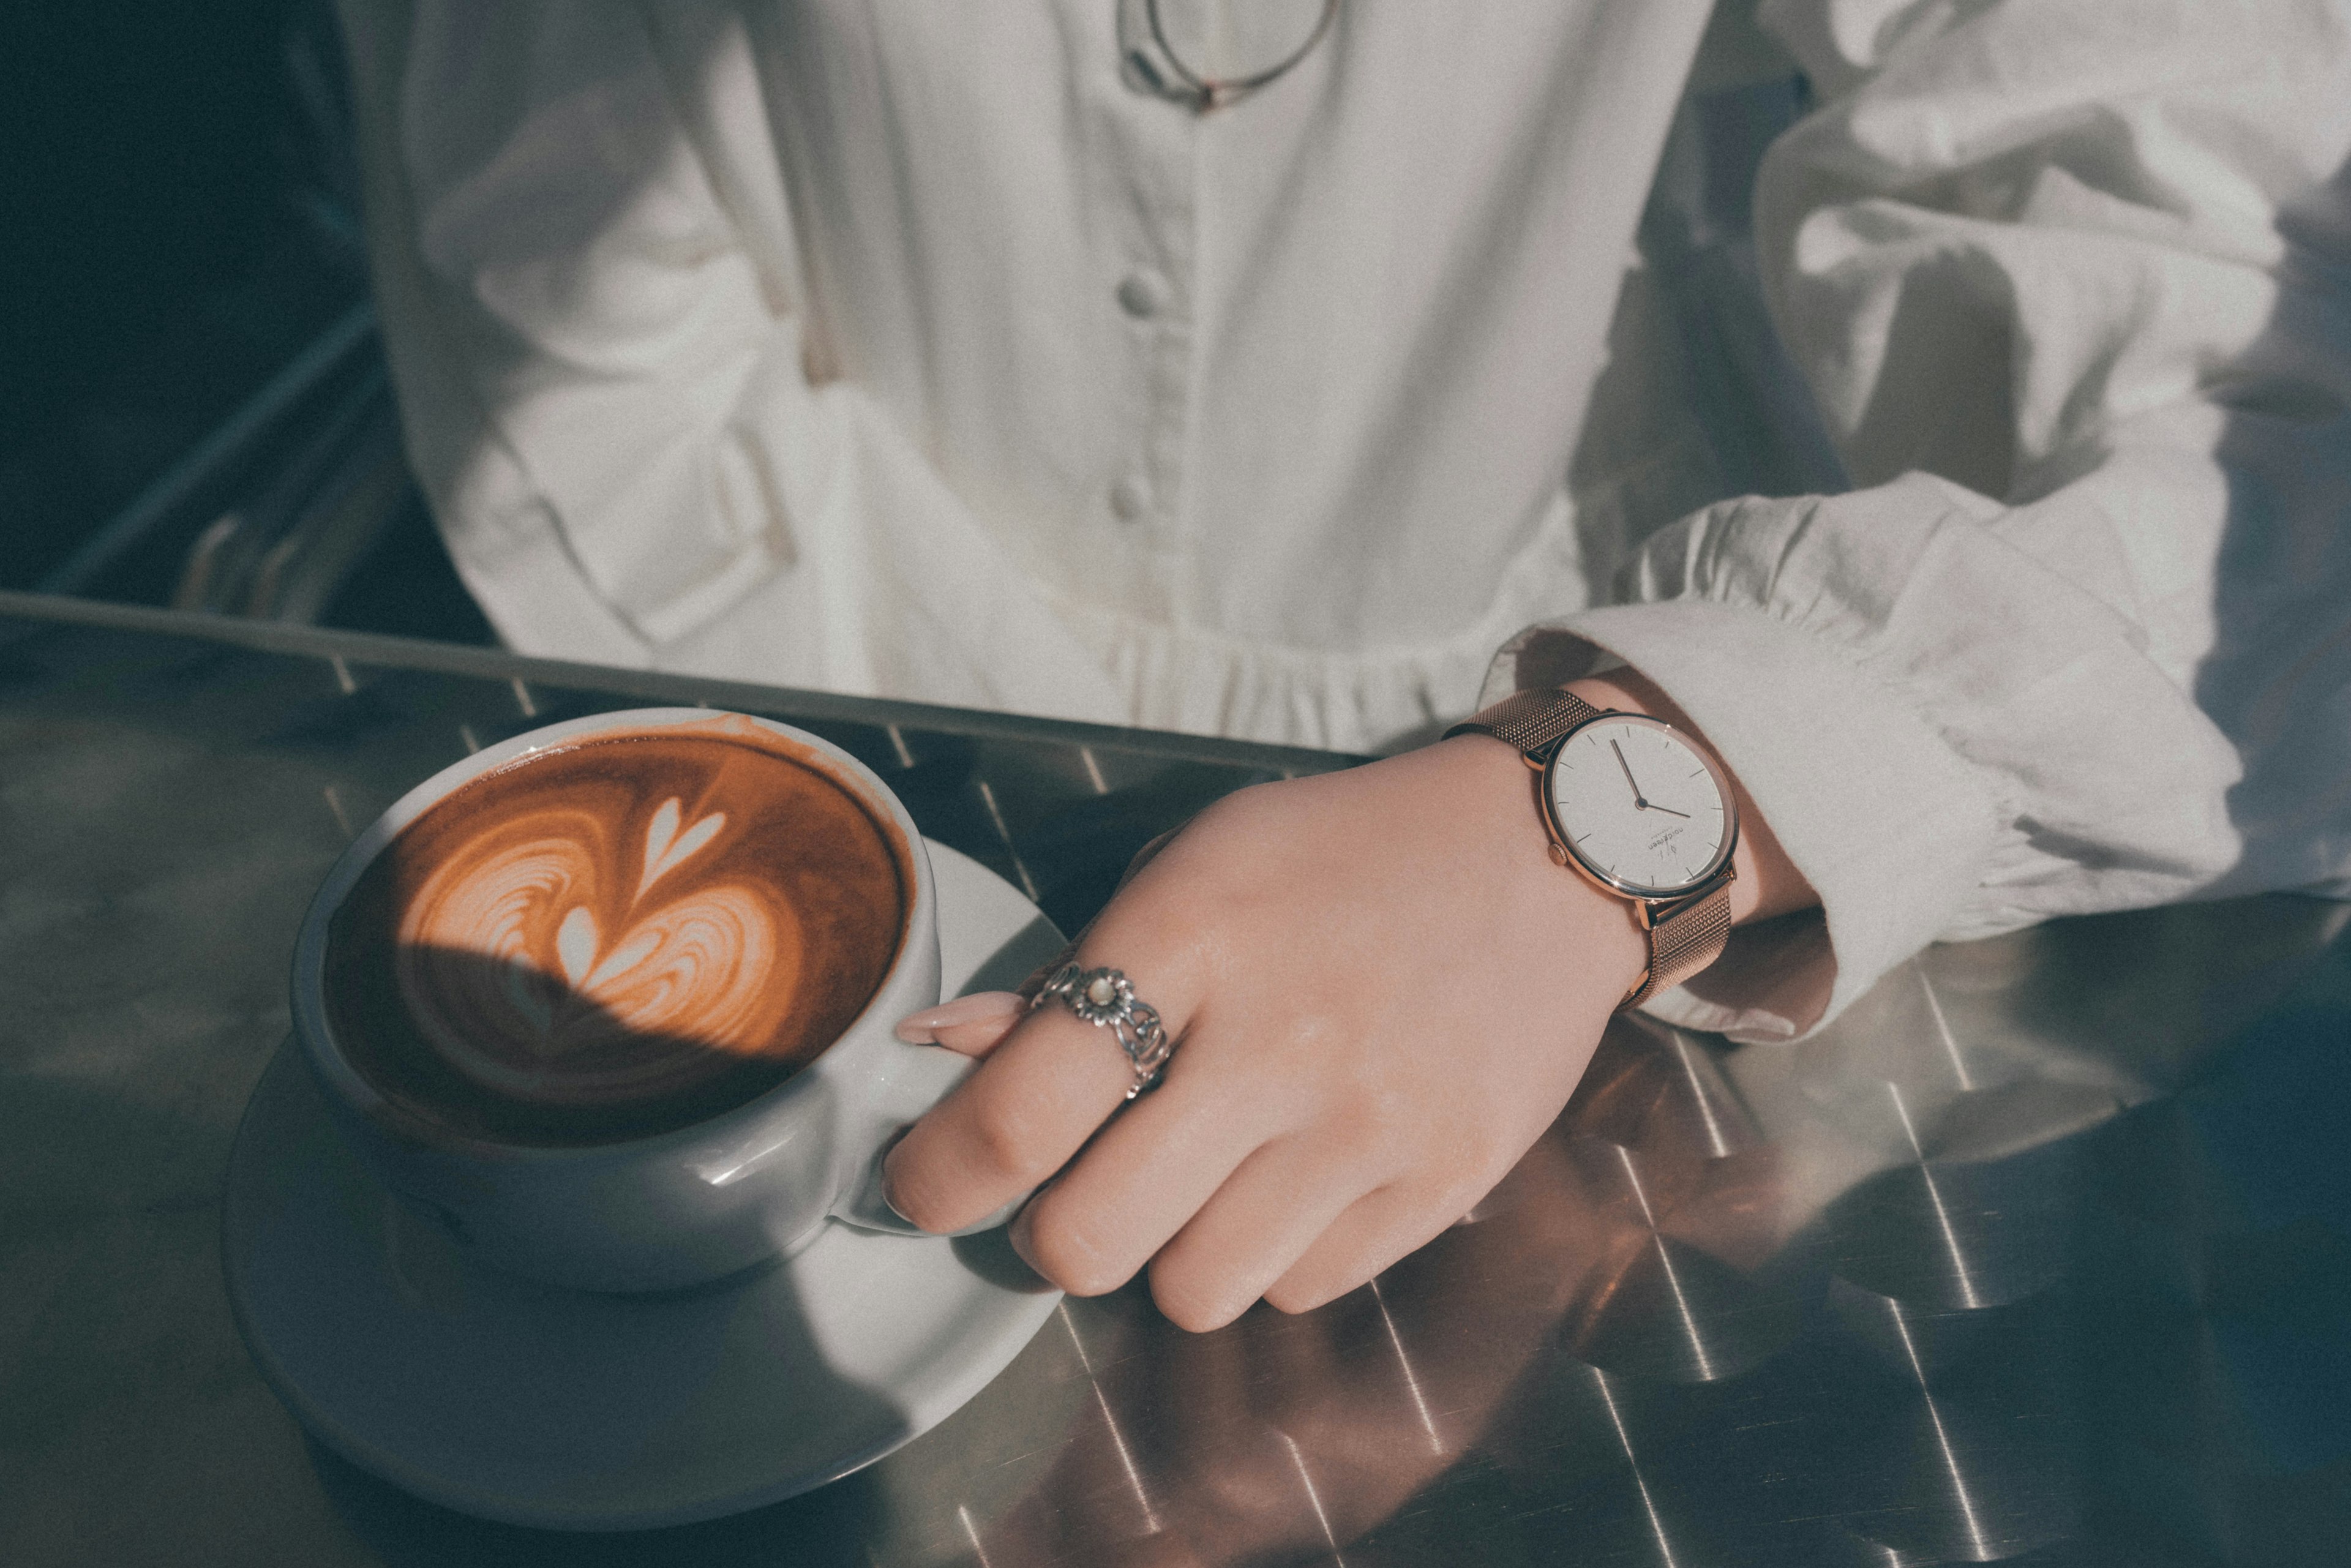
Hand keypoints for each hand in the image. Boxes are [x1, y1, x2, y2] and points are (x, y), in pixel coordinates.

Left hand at [884, 674, 1810, 1329]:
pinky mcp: (1445, 1182)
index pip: (1022, 1114)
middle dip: (1056, 1232)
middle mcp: (1280, 1041)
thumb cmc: (1341, 857)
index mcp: (1192, 938)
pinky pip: (1303, 1289)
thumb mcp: (1195, 868)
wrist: (1548, 855)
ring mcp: (1372, 1123)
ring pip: (1195, 1291)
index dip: (942, 1178)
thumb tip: (938, 1052)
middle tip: (1079, 1185)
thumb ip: (1069, 975)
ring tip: (1206, 1174)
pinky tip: (1299, 1173)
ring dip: (1172, 1250)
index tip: (927, 1188)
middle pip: (1091, 1240)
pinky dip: (1275, 1253)